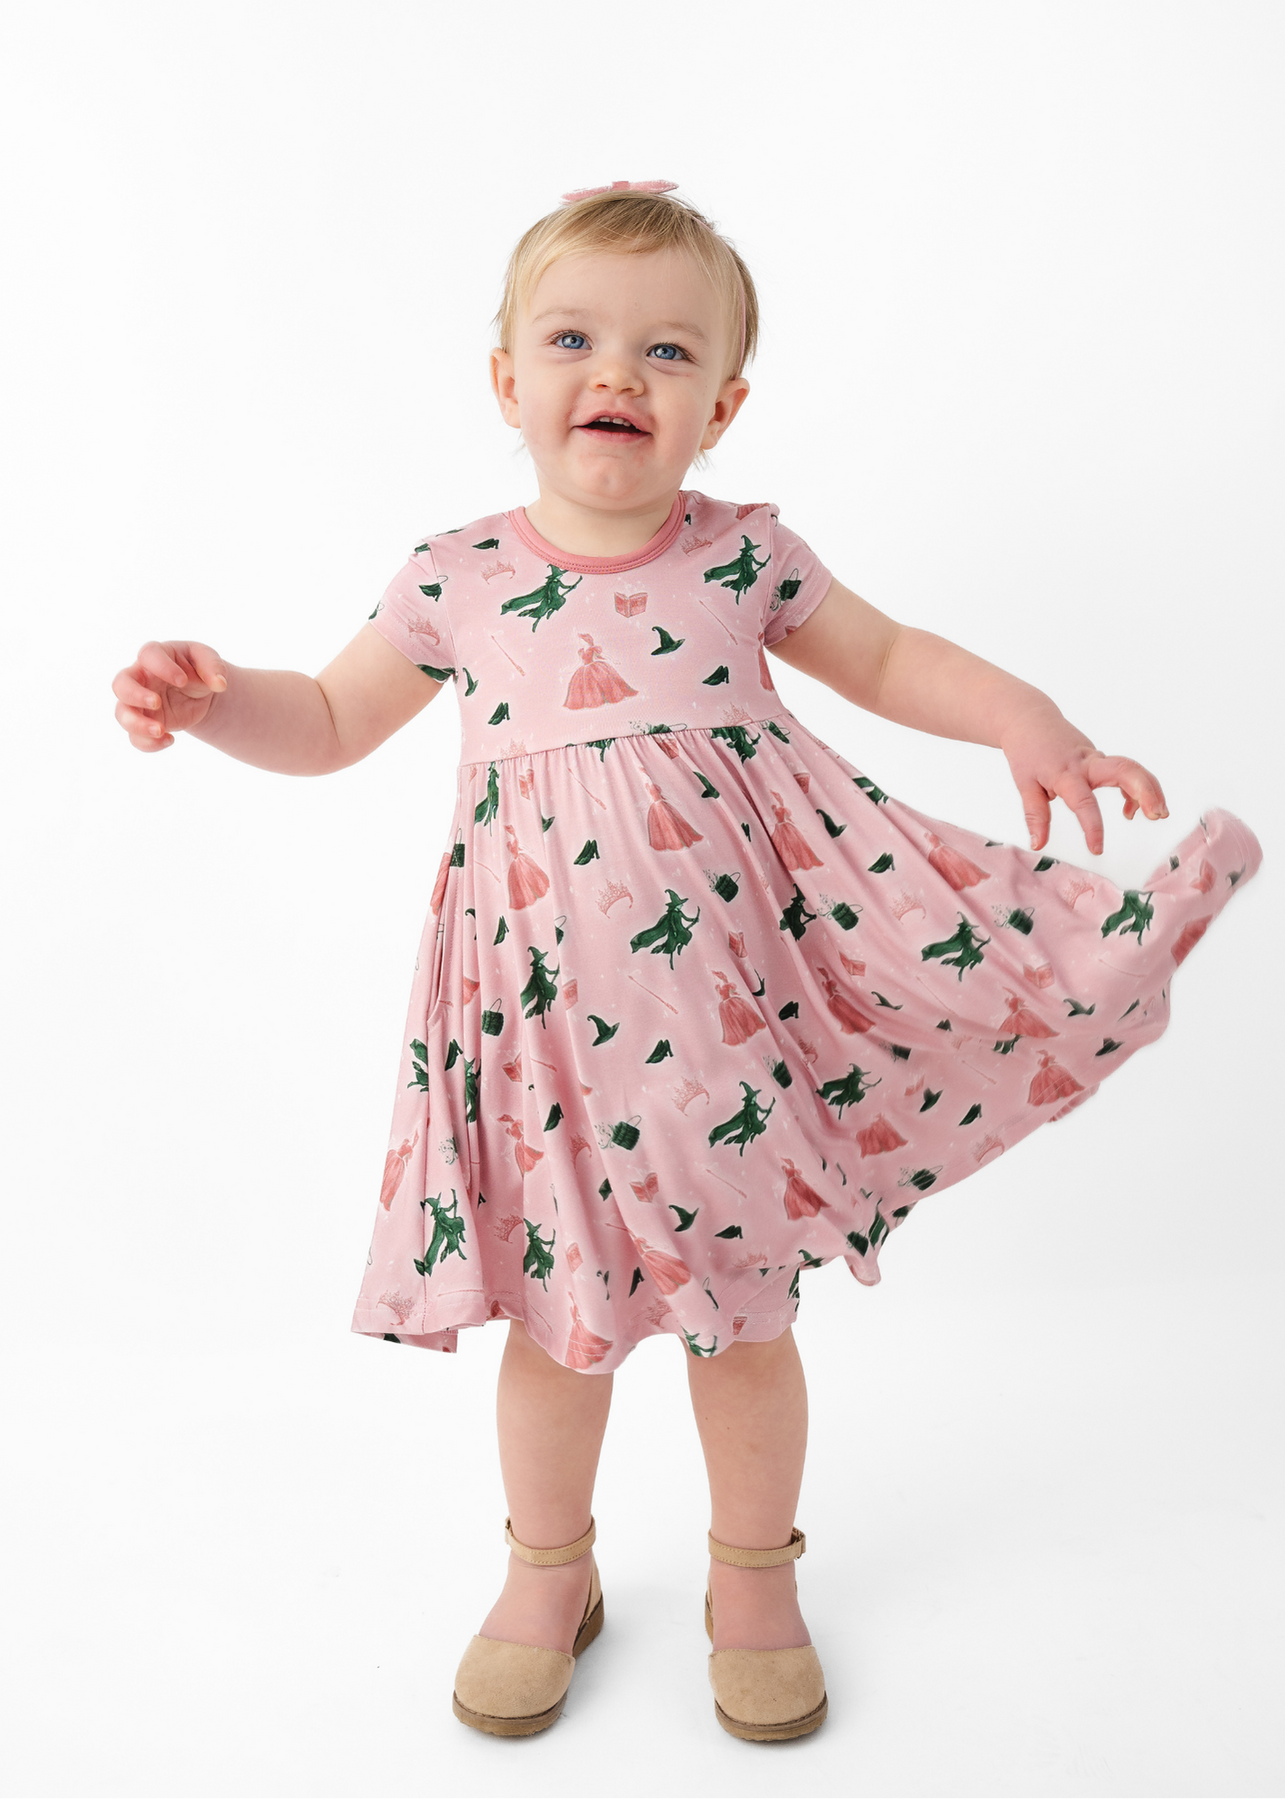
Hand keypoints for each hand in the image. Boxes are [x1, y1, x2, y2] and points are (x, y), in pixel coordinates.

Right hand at [112, 640, 228, 751]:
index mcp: (155, 656)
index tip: (183, 681)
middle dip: (135, 695)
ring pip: (122, 713)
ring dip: (137, 724)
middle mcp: (140, 678)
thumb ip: (214, 667)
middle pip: (120, 684)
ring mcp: (138, 702)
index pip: (148, 655)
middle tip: (157, 702)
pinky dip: (148, 743)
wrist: (200, 694)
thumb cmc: (198, 669)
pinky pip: (135, 736)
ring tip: (161, 730)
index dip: (162, 667)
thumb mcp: (208, 660)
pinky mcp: (144, 722)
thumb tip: (220, 684)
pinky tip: (169, 740)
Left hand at [1000, 706, 1167, 855]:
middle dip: (1145, 791)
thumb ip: (1035, 815)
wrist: (1029, 719)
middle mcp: (1086, 763)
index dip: (1093, 827)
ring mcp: (1096, 758)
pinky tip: (1132, 810)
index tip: (1097, 849)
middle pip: (1124, 770)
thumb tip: (1038, 844)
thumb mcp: (1024, 785)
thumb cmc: (1026, 752)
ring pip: (1131, 768)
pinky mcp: (1100, 759)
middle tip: (1156, 815)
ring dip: (1150, 789)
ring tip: (1159, 814)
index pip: (1084, 802)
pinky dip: (1136, 788)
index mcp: (1065, 773)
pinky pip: (1125, 771)